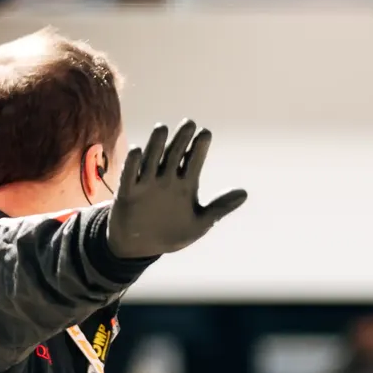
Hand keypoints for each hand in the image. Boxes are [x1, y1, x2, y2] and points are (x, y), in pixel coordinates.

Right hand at [107, 122, 247, 261]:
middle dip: (181, 140)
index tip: (205, 133)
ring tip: (162, 128)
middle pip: (174, 154)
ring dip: (156, 145)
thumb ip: (220, 208)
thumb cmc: (171, 233)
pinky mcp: (127, 193)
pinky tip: (137, 150)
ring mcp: (146, 184)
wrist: (140, 248)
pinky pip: (129, 176)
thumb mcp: (200, 224)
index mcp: (185, 184)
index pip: (193, 161)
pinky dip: (132, 164)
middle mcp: (166, 179)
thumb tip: (244, 193)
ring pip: (151, 160)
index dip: (199, 147)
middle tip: (189, 123)